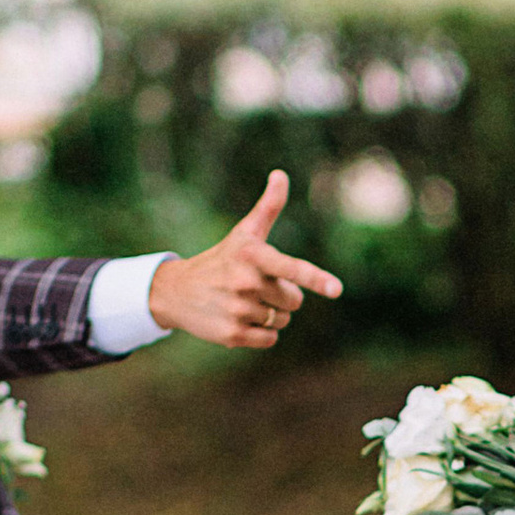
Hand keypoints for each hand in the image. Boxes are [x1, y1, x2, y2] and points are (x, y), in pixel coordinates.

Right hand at [149, 173, 342, 349]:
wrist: (177, 291)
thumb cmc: (222, 259)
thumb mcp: (244, 233)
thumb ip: (268, 207)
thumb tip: (280, 174)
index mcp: (253, 255)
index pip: (291, 268)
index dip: (316, 278)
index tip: (336, 289)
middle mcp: (245, 282)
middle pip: (294, 301)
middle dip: (282, 296)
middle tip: (255, 287)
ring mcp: (238, 309)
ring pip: (282, 320)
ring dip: (270, 314)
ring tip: (243, 302)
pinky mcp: (232, 335)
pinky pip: (269, 339)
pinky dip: (261, 333)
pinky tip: (240, 319)